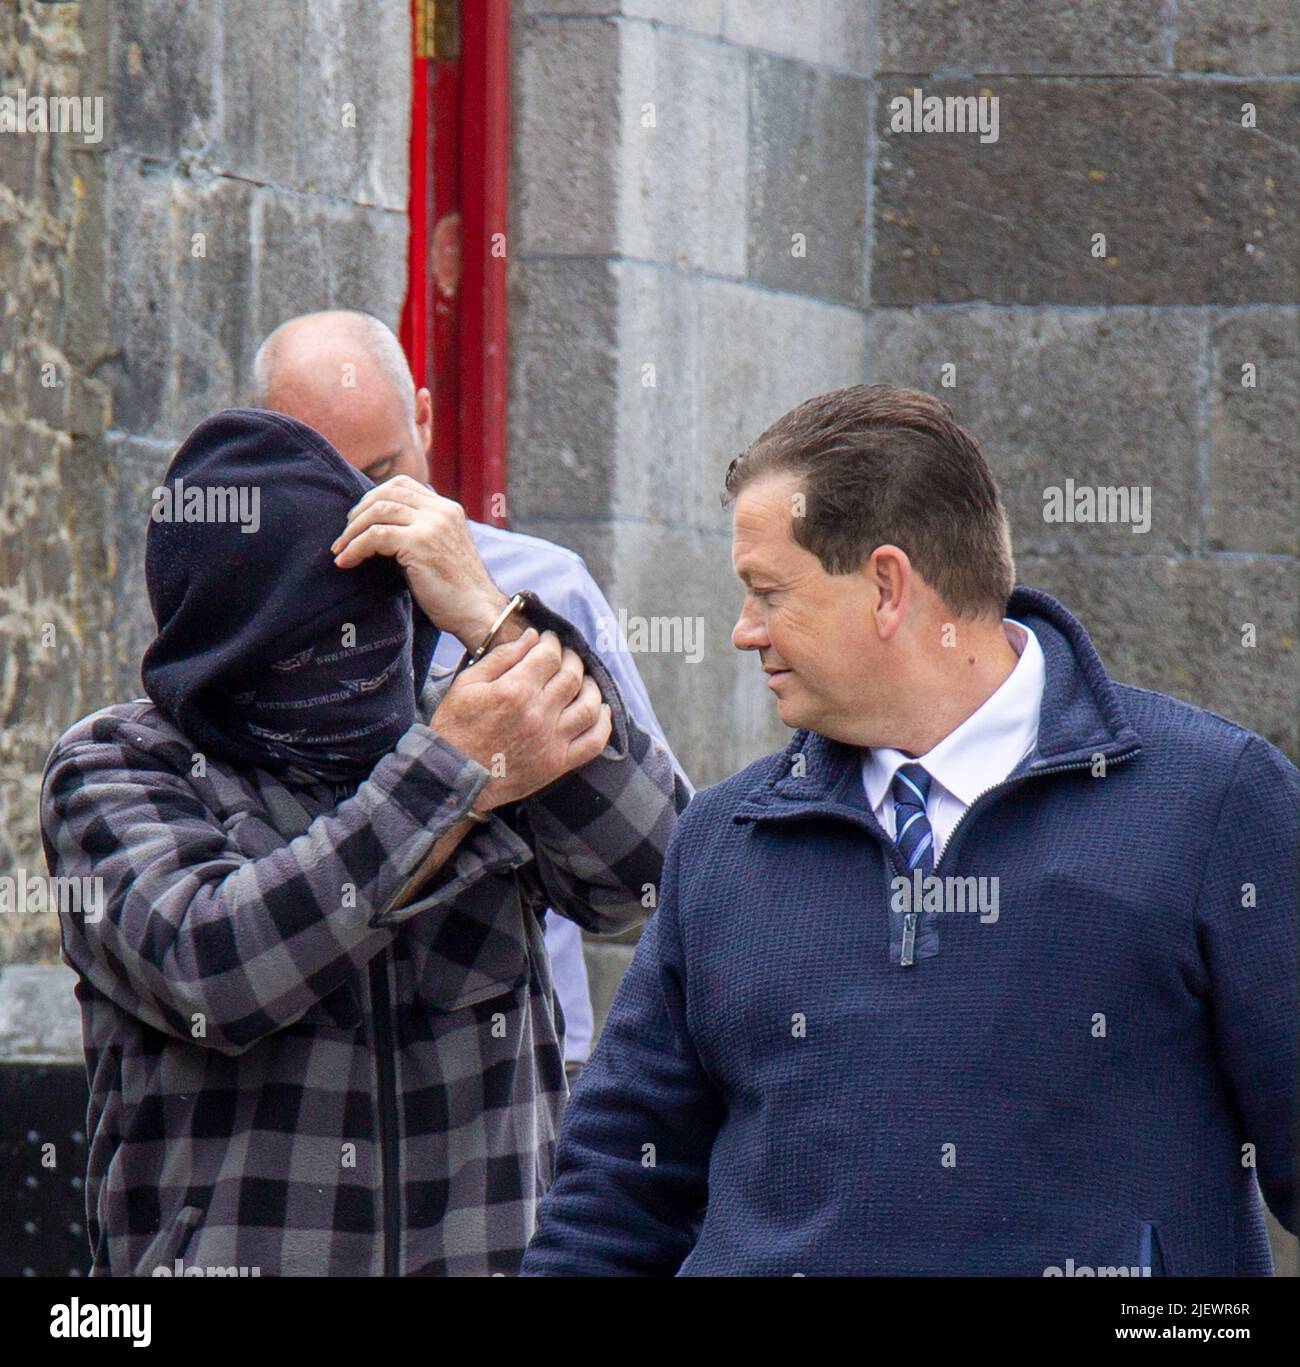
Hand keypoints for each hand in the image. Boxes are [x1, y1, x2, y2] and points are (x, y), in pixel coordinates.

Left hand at [330, 475, 508, 644]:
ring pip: (378, 509)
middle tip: (345, 535)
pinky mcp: (420, 543)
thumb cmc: (457, 592)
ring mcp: (432, 524)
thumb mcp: (441, 550)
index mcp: (448, 509)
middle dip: (359, 511)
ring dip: (352, 531)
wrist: (478, 613)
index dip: (374, 497)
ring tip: (341, 550)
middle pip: (387, 491)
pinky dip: (355, 548)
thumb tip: (380, 530)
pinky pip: (375, 536)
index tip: (360, 520)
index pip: (403, 485)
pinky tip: (346, 562)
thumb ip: (420, 533)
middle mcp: (442, 510)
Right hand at [431, 628, 612, 808]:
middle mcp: (538, 714)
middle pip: (572, 676)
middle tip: (566, 657)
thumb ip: (502, 657)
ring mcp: (551, 740)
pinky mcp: (557, 764)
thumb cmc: (454, 728)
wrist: (452, 777)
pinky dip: (604, 724)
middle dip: (572, 659)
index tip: (549, 641)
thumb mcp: (467, 684)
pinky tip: (601, 711)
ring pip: (589, 705)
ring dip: (591, 687)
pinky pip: (593, 742)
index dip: (553, 643)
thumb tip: (532, 637)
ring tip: (584, 681)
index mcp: (514, 691)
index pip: (550, 656)